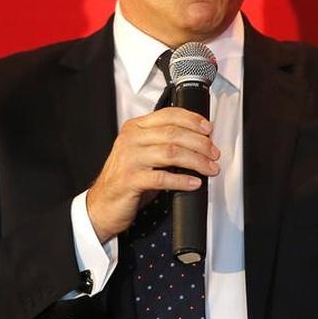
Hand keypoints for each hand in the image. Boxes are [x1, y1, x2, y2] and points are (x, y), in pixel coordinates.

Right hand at [86, 108, 220, 242]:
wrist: (103, 203)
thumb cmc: (128, 177)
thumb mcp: (144, 153)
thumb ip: (164, 141)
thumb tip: (200, 139)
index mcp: (135, 128)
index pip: (168, 115)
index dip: (192, 120)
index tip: (209, 129)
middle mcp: (131, 139)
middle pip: (174, 134)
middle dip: (200, 143)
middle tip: (214, 153)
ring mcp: (129, 159)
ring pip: (171, 153)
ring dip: (196, 161)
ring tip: (210, 168)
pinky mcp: (130, 180)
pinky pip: (162, 178)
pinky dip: (182, 180)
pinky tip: (194, 183)